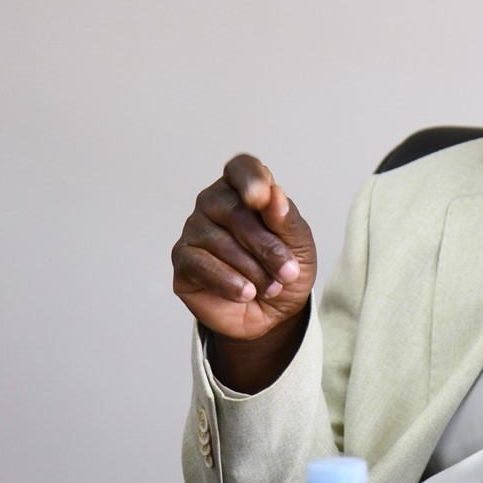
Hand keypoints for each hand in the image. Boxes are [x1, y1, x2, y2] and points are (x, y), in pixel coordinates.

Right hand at [171, 155, 317, 389]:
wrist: (273, 314)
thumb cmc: (284, 270)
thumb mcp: (299, 245)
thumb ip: (286, 218)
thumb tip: (273, 194)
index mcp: (244, 190)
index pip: (241, 169)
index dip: (251, 179)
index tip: (261, 197)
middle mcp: (214, 203)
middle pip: (234, 210)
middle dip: (266, 246)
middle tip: (288, 272)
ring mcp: (194, 229)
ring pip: (220, 241)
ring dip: (253, 269)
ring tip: (271, 287)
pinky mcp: (183, 259)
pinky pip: (200, 264)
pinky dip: (228, 281)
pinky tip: (246, 293)